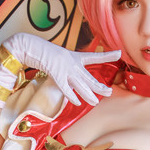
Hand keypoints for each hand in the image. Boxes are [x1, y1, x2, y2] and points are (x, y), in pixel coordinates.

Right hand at [0, 32, 119, 105]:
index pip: (95, 56)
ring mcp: (65, 69)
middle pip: (89, 77)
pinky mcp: (56, 74)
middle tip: (109, 93)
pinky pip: (66, 88)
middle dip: (99, 86)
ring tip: (96, 102)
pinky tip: (77, 103)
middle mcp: (73, 63)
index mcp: (75, 57)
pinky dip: (71, 96)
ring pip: (80, 85)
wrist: (30, 46)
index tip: (119, 52)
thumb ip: (68, 67)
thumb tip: (72, 78)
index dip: (107, 55)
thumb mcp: (60, 57)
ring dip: (88, 95)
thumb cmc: (43, 52)